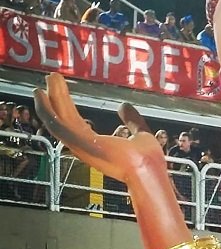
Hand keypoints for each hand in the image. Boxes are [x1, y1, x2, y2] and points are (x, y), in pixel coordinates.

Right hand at [34, 73, 164, 183]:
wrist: (149, 171)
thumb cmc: (147, 161)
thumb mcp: (140, 134)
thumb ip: (132, 121)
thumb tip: (124, 106)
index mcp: (95, 146)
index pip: (75, 123)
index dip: (66, 107)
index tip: (61, 92)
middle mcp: (84, 147)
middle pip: (64, 118)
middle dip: (58, 97)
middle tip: (53, 78)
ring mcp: (80, 145)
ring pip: (58, 118)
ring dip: (53, 97)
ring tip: (51, 77)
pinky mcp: (80, 143)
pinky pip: (58, 123)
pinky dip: (49, 107)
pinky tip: (44, 94)